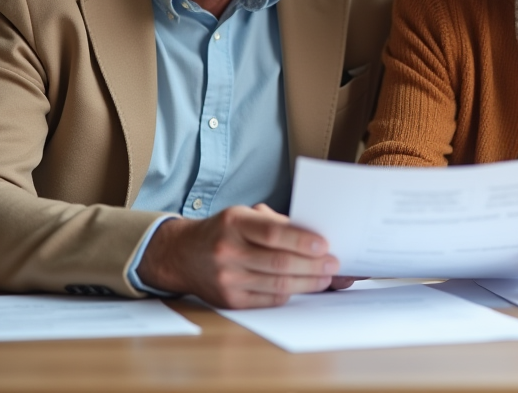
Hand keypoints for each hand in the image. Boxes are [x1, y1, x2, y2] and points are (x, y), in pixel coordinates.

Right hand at [136, 203, 339, 308]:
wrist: (183, 255)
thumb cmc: (223, 231)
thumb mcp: (243, 215)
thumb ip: (275, 223)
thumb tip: (313, 237)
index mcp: (233, 224)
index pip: (272, 234)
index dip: (301, 240)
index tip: (324, 244)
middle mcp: (227, 252)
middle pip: (279, 263)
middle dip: (312, 265)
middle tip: (334, 263)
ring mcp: (227, 279)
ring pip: (277, 284)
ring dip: (308, 282)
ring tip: (325, 277)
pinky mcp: (230, 301)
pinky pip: (268, 299)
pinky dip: (289, 293)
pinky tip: (302, 287)